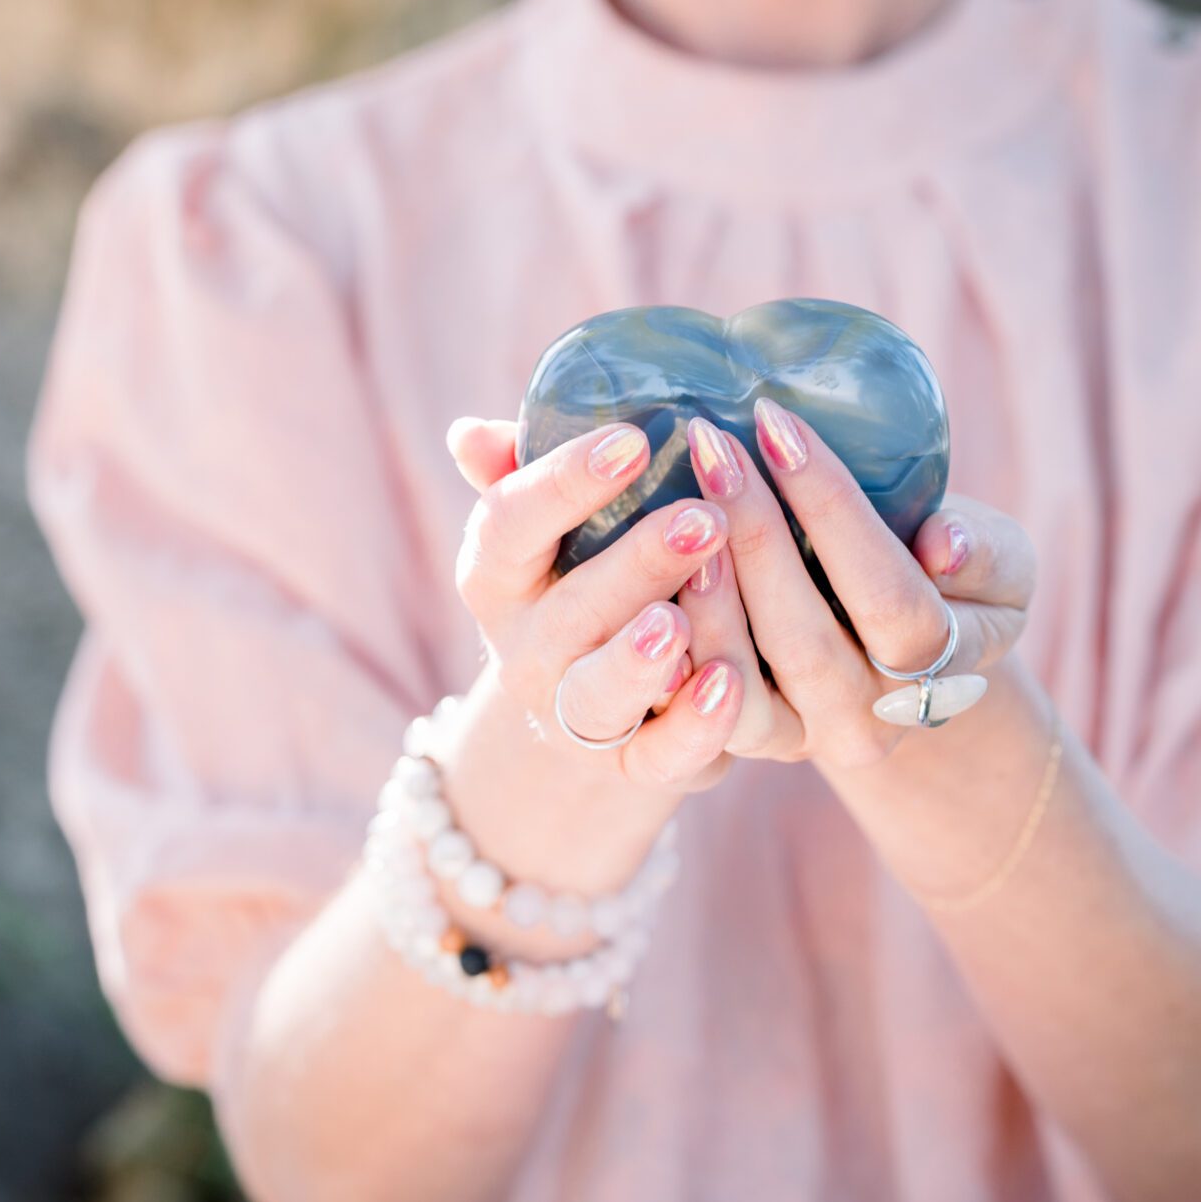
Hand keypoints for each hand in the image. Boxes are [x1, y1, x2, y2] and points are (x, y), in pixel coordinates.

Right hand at [445, 416, 748, 792]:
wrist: (608, 708)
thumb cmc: (592, 578)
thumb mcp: (555, 525)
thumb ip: (523, 471)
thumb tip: (471, 433)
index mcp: (497, 578)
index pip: (508, 525)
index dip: (564, 482)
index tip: (633, 441)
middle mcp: (524, 653)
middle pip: (569, 611)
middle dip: (637, 564)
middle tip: (704, 519)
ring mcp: (572, 718)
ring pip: (599, 694)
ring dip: (640, 658)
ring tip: (681, 620)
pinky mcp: (632, 767)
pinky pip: (660, 756)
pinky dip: (694, 726)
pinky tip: (729, 684)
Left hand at [681, 398, 1036, 773]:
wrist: (906, 658)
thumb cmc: (953, 581)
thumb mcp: (999, 564)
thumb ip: (986, 555)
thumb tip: (944, 545)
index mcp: (942, 667)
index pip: (887, 592)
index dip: (831, 507)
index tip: (778, 424)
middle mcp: (871, 719)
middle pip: (802, 634)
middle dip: (753, 531)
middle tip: (710, 444)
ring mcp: (805, 737)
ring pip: (739, 676)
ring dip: (704, 586)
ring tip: (675, 502)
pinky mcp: (748, 739)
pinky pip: (696, 706)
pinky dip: (671, 643)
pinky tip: (649, 569)